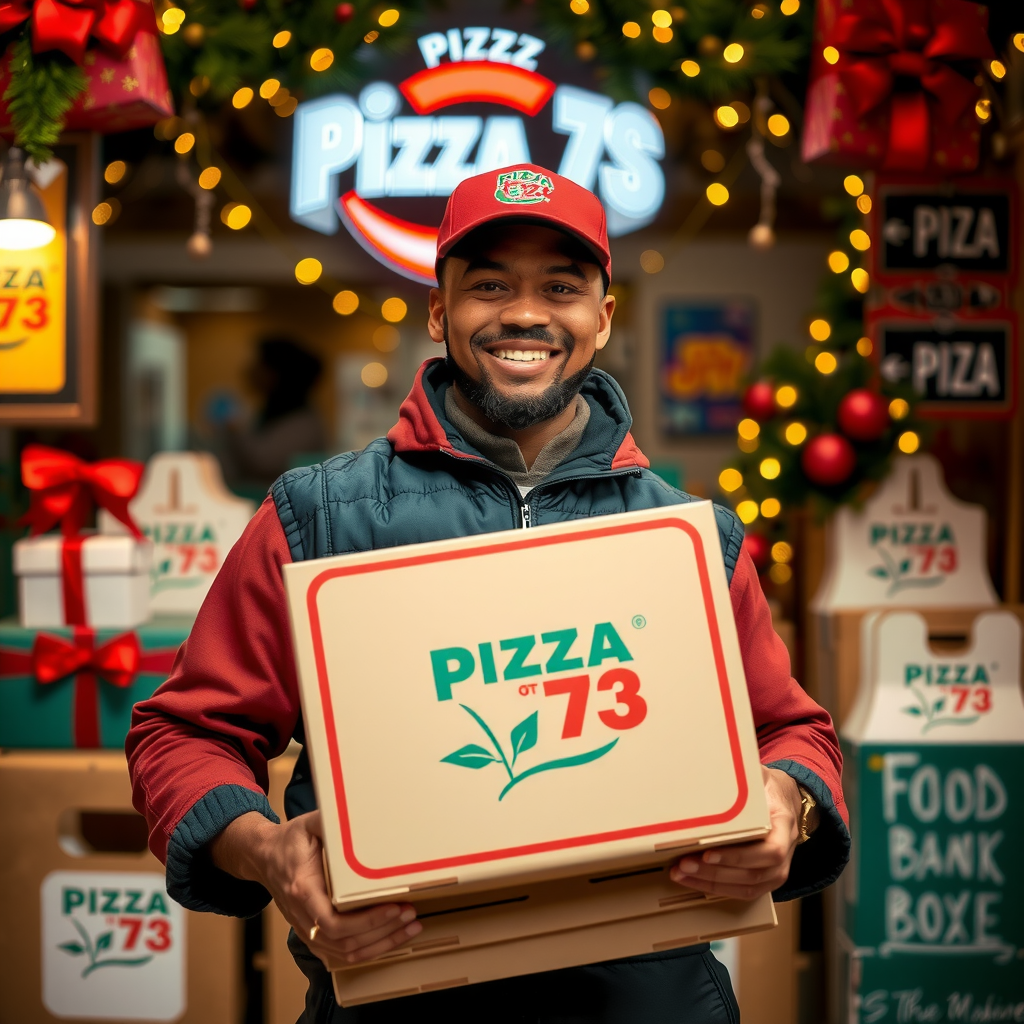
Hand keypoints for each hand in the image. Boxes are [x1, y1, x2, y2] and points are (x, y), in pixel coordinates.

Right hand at [210, 811, 421, 964]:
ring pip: (344, 953)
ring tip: (408, 928)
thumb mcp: (308, 824)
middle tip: (410, 916)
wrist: (263, 857)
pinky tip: (389, 940)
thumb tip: (357, 812)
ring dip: (380, 944)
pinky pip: (340, 953)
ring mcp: (306, 930)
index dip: (366, 920)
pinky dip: (367, 951)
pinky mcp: (312, 934)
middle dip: (382, 932)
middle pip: (344, 941)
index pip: (333, 921)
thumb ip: (331, 821)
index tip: (394, 907)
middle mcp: (302, 916)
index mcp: (302, 889)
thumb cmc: (288, 841)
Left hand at [669, 766, 800, 900]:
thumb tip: (712, 761)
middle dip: (715, 871)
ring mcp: (777, 870)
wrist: (785, 801)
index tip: (708, 852)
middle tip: (684, 863)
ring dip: (711, 883)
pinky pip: (742, 891)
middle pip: (753, 873)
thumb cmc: (766, 787)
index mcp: (784, 825)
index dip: (739, 856)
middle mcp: (785, 852)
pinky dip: (715, 888)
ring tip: (682, 873)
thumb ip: (742, 775)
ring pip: (746, 886)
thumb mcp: (759, 775)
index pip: (770, 850)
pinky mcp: (765, 878)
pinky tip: (692, 880)